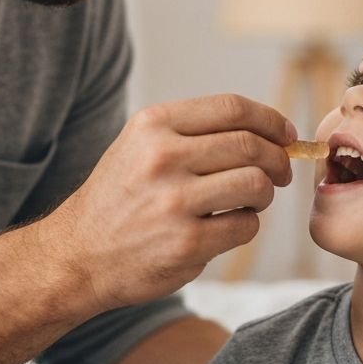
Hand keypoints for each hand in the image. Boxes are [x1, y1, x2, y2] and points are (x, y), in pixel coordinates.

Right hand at [43, 94, 295, 311]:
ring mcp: (175, 202)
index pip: (232, 108)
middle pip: (251, 145)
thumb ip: (194, 132)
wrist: (77, 255)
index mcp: (153, 125)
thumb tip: (269, 130)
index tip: (285, 134)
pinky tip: (226, 226)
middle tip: (279, 172)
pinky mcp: (187, 243)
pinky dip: (246, 225)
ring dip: (263, 194)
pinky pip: (246, 226)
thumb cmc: (120, 197)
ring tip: (248, 201)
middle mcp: (162, 157)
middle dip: (277, 159)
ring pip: (256, 184)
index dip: (270, 120)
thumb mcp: (140, 145)